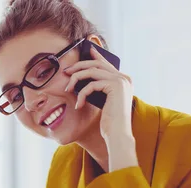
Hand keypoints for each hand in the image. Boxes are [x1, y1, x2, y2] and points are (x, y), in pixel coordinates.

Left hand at [64, 46, 137, 170]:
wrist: (118, 133)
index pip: (106, 63)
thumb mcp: (103, 101)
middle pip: (97, 64)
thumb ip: (99, 88)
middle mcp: (124, 78)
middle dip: (79, 66)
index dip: (95, 56)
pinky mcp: (115, 86)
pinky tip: (78, 105)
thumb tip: (84, 78)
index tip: (86, 51)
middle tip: (66, 71)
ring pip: (92, 71)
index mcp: (123, 80)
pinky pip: (91, 84)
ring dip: (76, 79)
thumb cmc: (110, 121)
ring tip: (67, 89)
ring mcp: (121, 81)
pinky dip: (82, 94)